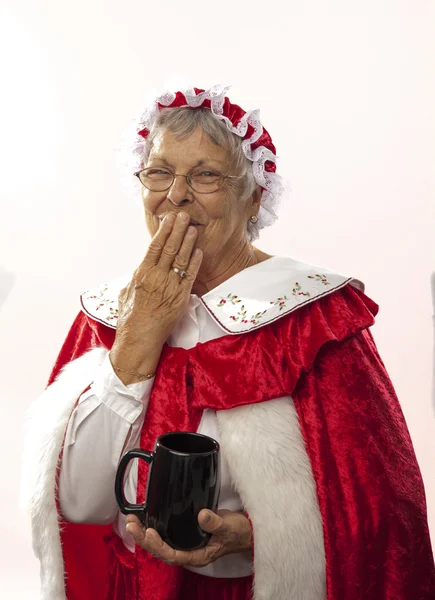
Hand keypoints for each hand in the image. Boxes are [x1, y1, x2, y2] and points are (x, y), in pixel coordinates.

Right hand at [109, 212, 202, 382]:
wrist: (139, 338)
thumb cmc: (130, 318)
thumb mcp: (126, 293)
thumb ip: (135, 279)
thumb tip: (138, 271)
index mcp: (141, 274)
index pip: (154, 247)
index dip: (163, 231)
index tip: (168, 219)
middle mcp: (156, 278)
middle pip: (169, 249)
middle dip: (177, 230)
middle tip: (183, 215)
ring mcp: (169, 287)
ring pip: (181, 259)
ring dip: (188, 242)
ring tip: (193, 228)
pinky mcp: (181, 298)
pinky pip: (190, 276)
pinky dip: (195, 262)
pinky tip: (199, 251)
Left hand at [125, 509, 251, 567]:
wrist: (245, 530)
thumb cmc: (238, 532)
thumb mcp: (229, 527)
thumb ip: (215, 523)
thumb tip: (201, 515)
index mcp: (197, 555)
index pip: (172, 555)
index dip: (158, 545)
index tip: (148, 532)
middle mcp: (188, 551)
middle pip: (161, 550)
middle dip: (144, 538)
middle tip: (131, 524)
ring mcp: (186, 543)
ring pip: (160, 543)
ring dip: (145, 533)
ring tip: (132, 521)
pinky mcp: (185, 533)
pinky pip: (165, 534)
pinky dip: (154, 527)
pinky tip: (146, 518)